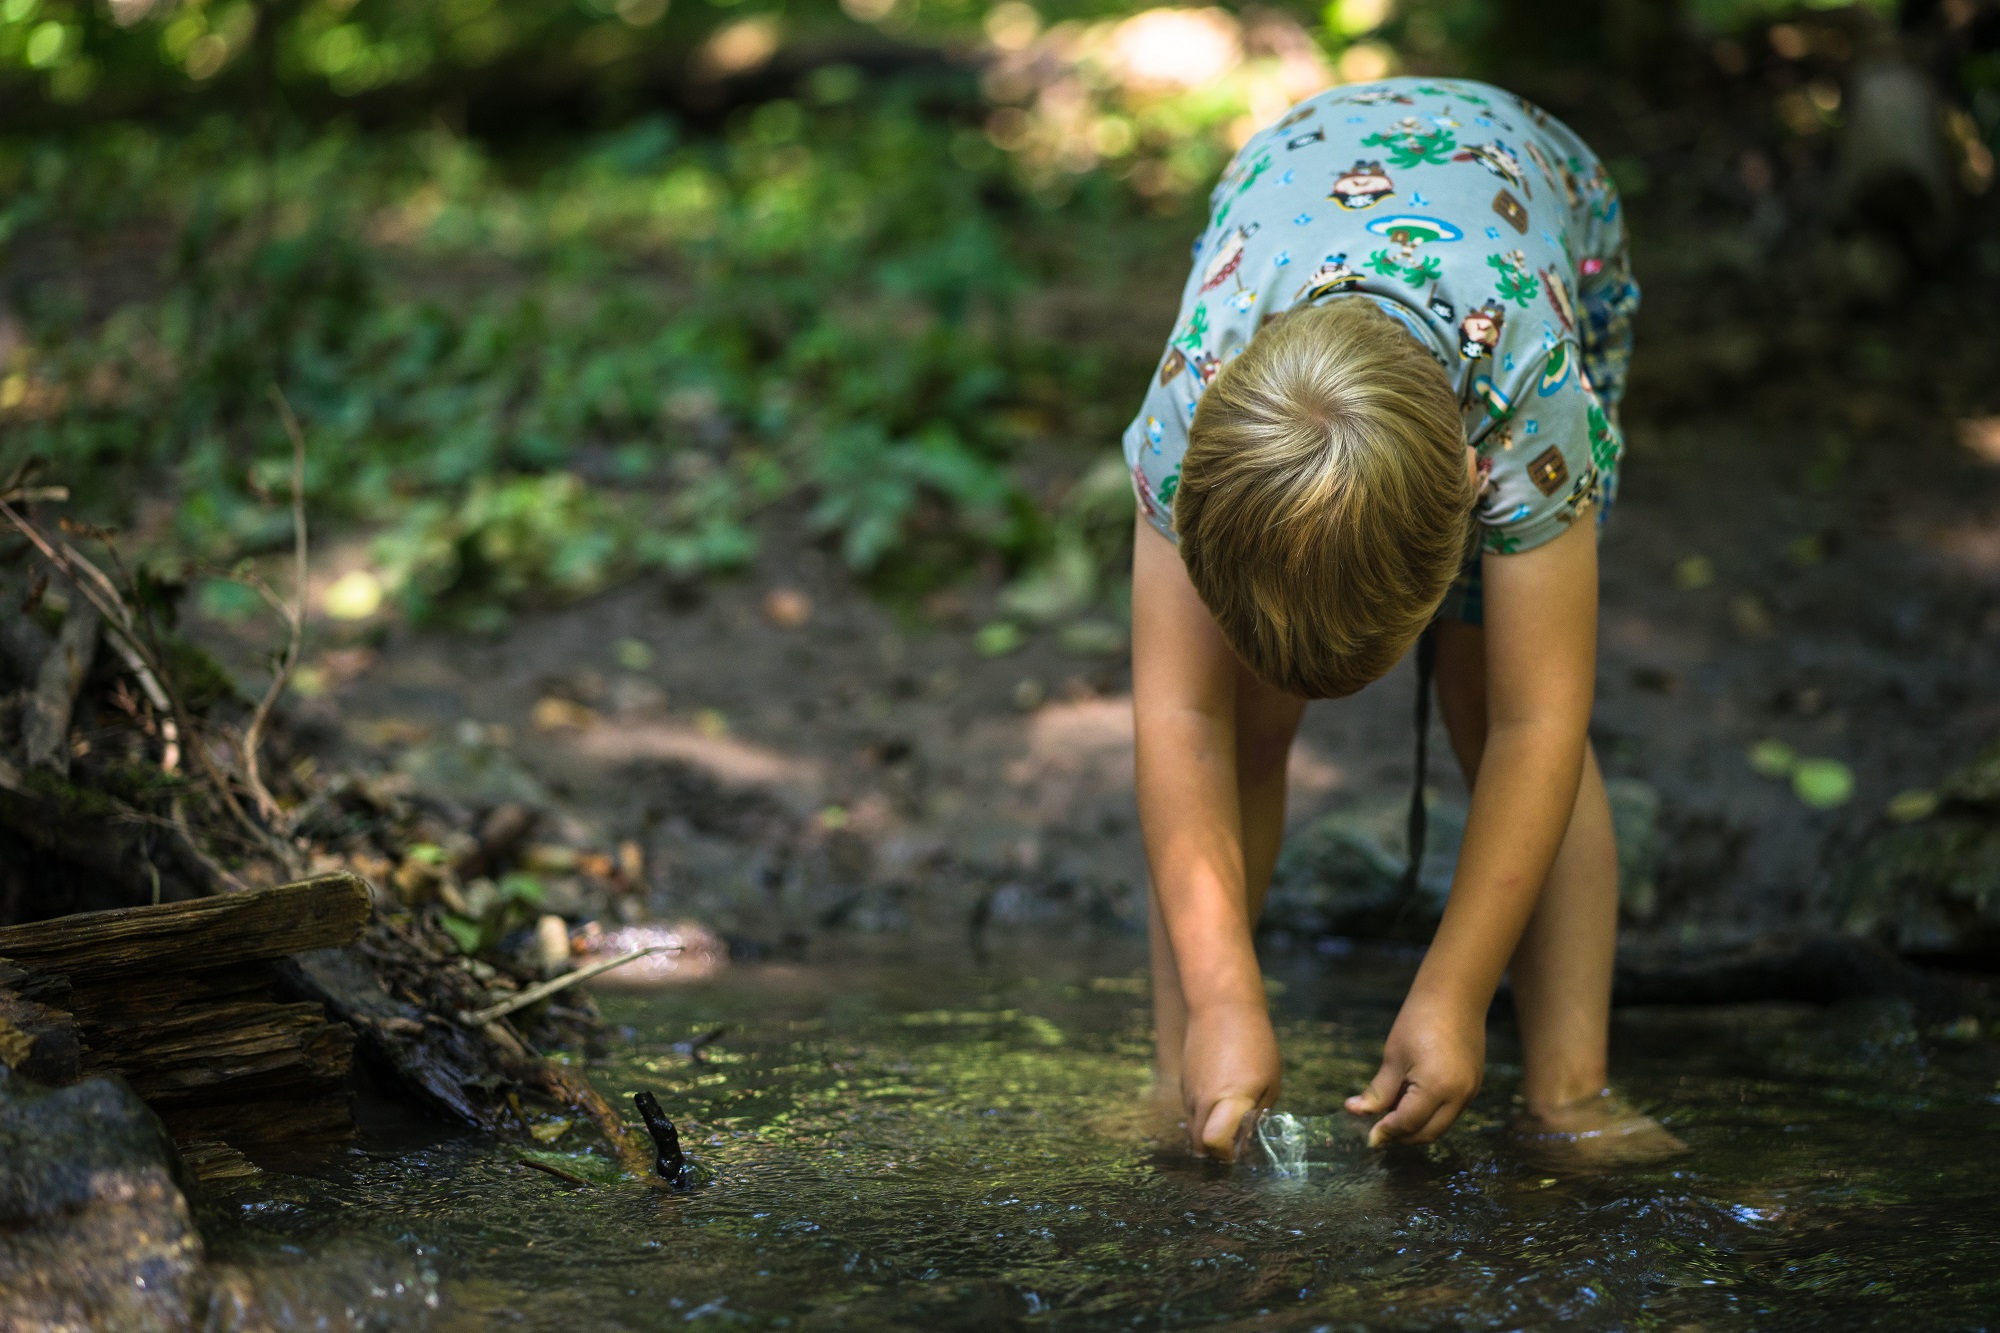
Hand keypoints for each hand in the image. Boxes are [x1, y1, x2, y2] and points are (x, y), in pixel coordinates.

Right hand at [1180, 999, 1279, 1159]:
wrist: (1221, 1007)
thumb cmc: (1255, 1043)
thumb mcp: (1270, 1081)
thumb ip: (1257, 1115)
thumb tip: (1246, 1140)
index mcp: (1230, 1101)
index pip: (1214, 1143)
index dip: (1225, 1155)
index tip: (1238, 1153)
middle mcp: (1204, 1101)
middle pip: (1198, 1144)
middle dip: (1215, 1151)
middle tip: (1234, 1144)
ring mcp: (1189, 1091)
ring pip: (1192, 1127)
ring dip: (1208, 1131)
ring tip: (1230, 1118)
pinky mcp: (1183, 1081)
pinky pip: (1191, 1109)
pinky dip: (1202, 1115)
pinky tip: (1220, 1098)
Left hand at [1344, 999, 1483, 1146]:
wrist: (1453, 996)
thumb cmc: (1418, 1021)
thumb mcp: (1393, 1058)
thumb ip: (1378, 1092)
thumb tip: (1356, 1112)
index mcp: (1436, 1088)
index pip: (1408, 1124)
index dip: (1386, 1132)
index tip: (1369, 1136)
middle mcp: (1459, 1096)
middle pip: (1428, 1133)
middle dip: (1402, 1136)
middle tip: (1379, 1127)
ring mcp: (1470, 1092)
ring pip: (1441, 1125)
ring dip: (1416, 1126)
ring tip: (1393, 1110)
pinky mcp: (1473, 1085)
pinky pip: (1450, 1111)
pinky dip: (1430, 1114)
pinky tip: (1412, 1099)